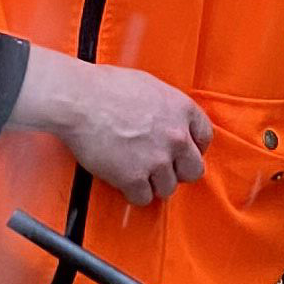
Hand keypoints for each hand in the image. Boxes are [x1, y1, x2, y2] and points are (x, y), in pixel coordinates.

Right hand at [14, 48, 211, 206]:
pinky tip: (124, 182)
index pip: (205, 138)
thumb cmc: (104, 87)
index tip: (181, 152)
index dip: (192, 148)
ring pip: (168, 188)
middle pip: (193, 170)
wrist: (78, 99)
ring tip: (137, 174)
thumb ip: (165, 107)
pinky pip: (143, 198)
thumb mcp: (148, 85)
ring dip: (153, 184)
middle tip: (161, 168)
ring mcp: (157, 159)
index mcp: (182, 110)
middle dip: (178, 171)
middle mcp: (176, 137)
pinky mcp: (134, 177)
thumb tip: (164, 119)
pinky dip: (133, 193)